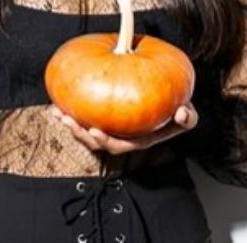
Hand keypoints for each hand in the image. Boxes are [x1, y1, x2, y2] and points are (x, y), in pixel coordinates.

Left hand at [50, 103, 198, 154]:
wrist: (170, 102)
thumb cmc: (178, 111)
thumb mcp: (188, 115)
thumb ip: (188, 117)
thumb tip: (182, 113)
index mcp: (139, 140)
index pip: (119, 145)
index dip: (105, 141)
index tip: (94, 131)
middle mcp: (122, 138)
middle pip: (97, 142)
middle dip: (80, 134)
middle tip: (69, 121)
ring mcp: (112, 129)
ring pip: (87, 133)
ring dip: (71, 124)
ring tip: (58, 112)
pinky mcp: (104, 118)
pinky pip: (86, 118)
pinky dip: (73, 111)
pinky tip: (61, 100)